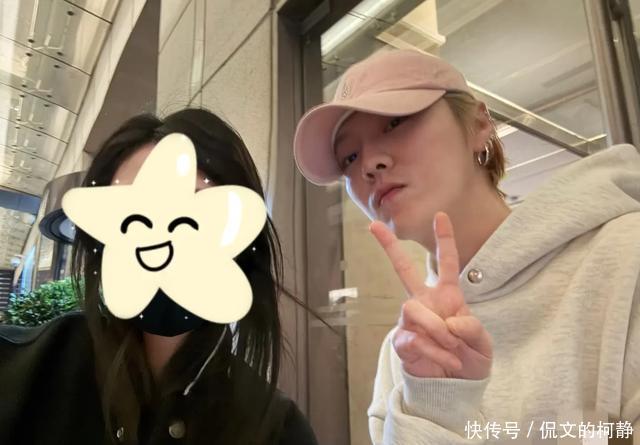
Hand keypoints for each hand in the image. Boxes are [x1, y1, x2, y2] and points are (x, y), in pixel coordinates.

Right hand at [369, 212, 491, 379]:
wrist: (454, 388)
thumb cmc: (470, 360)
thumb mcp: (483, 344)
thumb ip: (472, 328)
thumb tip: (448, 321)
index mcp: (448, 297)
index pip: (447, 264)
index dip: (445, 240)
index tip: (441, 215)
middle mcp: (425, 303)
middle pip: (403, 269)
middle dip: (388, 246)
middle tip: (373, 225)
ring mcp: (411, 321)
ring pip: (412, 307)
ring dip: (436, 328)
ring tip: (451, 346)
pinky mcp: (402, 340)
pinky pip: (413, 337)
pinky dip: (434, 351)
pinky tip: (444, 360)